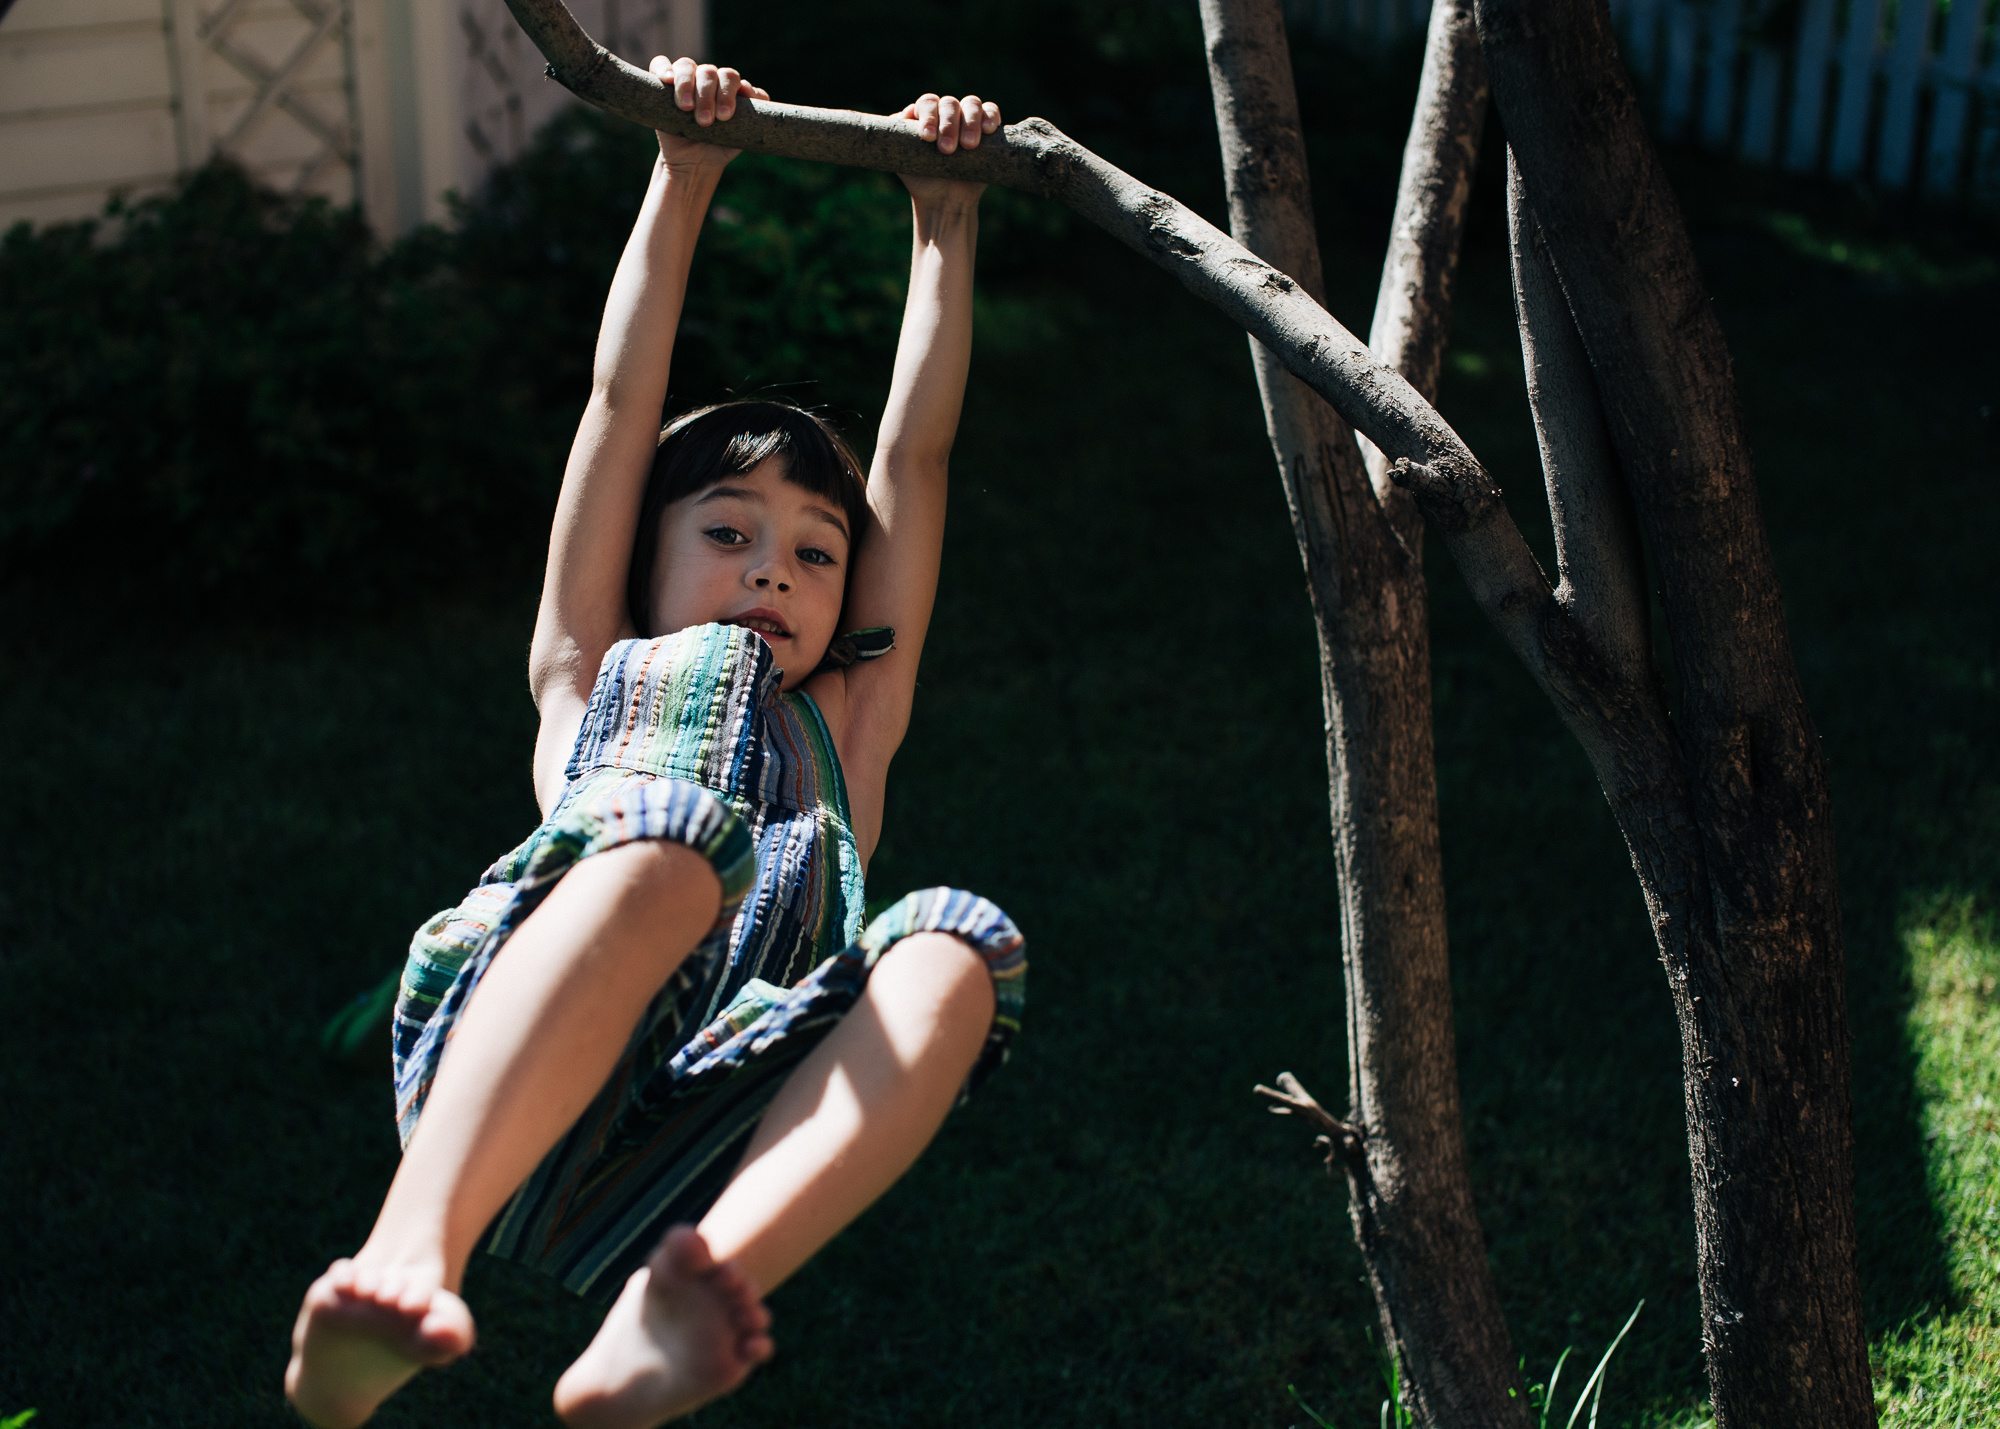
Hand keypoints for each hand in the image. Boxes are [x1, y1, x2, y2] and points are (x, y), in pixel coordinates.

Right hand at [650, 57, 769, 170]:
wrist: (694, 163)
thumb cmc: (720, 147)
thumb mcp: (741, 135)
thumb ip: (753, 115)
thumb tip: (752, 92)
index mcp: (727, 87)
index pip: (730, 77)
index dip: (728, 92)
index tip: (725, 116)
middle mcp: (708, 79)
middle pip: (709, 72)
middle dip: (708, 96)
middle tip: (706, 121)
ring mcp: (686, 80)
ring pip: (686, 66)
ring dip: (687, 85)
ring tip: (686, 108)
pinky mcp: (663, 85)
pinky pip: (660, 64)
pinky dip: (663, 68)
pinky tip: (667, 79)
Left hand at [896, 93, 1000, 209]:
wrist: (944, 202)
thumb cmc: (921, 179)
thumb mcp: (902, 159)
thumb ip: (898, 137)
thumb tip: (903, 116)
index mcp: (926, 115)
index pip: (928, 103)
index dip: (928, 116)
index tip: (927, 137)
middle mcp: (946, 113)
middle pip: (949, 104)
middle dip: (948, 125)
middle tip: (946, 150)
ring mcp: (967, 119)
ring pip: (971, 104)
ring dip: (970, 122)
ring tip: (968, 146)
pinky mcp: (987, 130)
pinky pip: (991, 112)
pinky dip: (990, 116)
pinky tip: (988, 130)